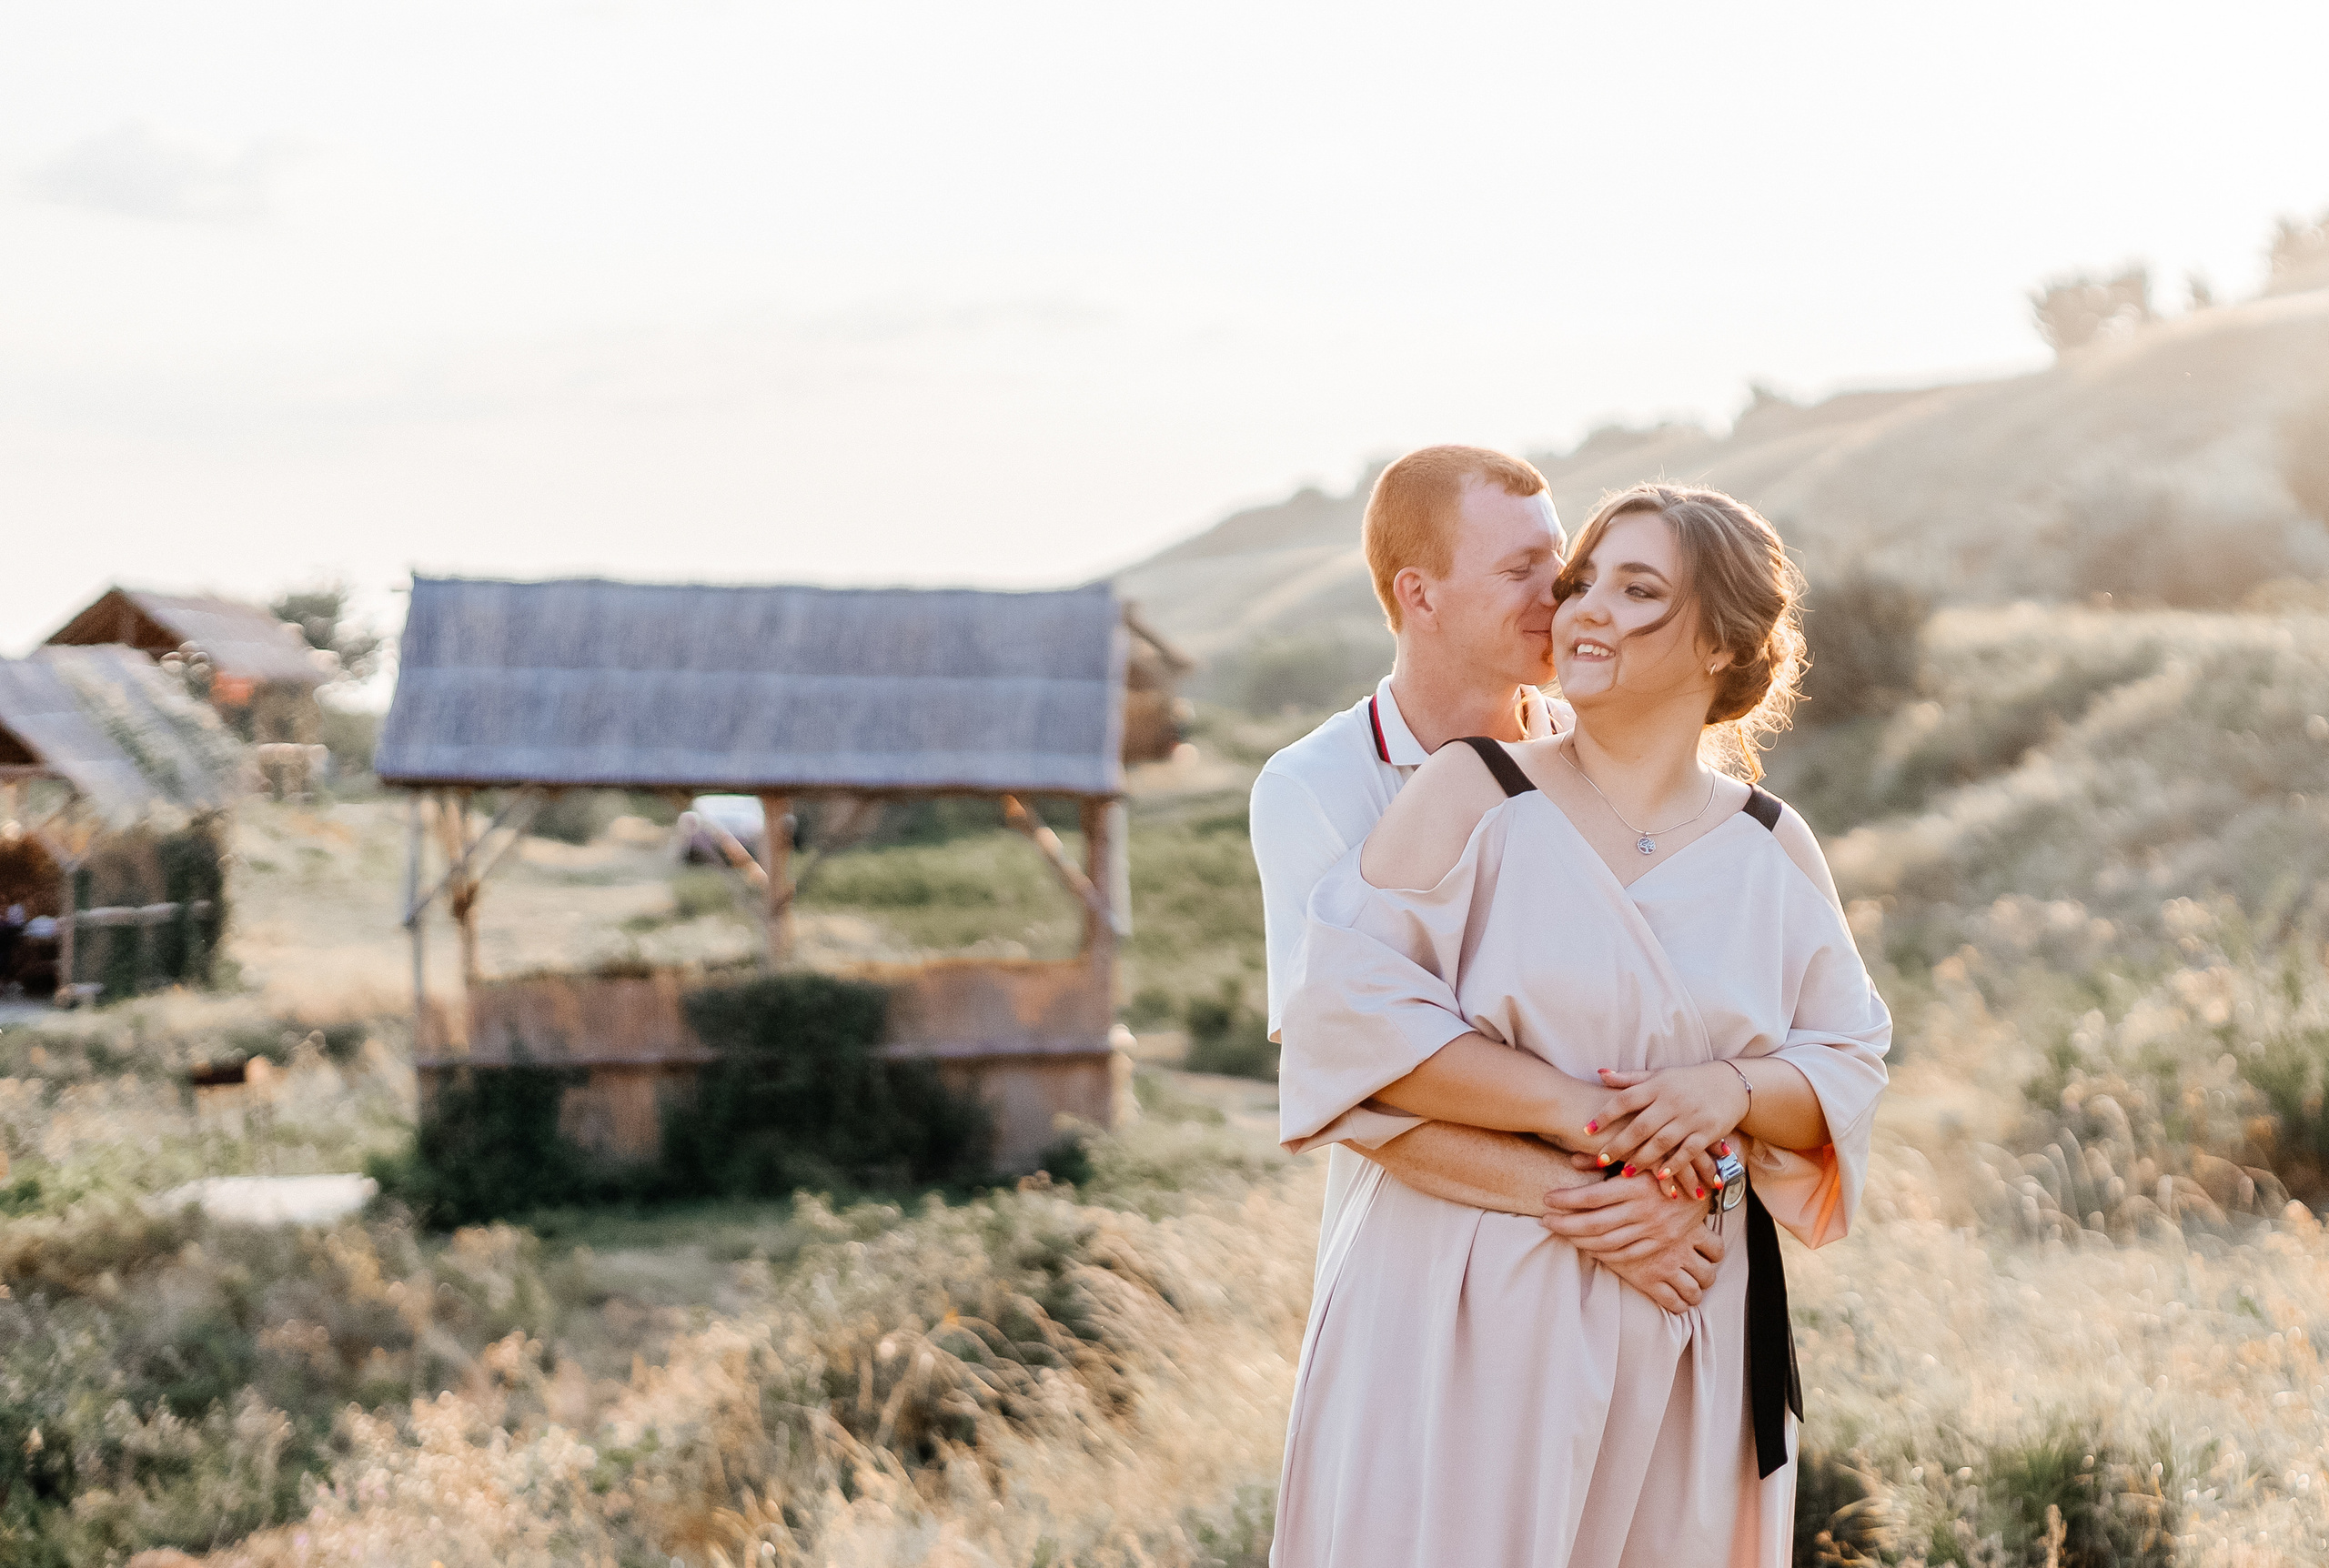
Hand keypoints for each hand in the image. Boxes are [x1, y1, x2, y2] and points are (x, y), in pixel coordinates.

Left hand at [1540, 1174, 1723, 1313]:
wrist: (1704, 1186)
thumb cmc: (1665, 1165)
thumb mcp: (1639, 1157)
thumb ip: (1606, 1159)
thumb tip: (1572, 1160)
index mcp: (1637, 1186)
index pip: (1592, 1197)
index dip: (1566, 1200)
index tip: (1547, 1199)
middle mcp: (1644, 1211)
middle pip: (1594, 1223)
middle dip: (1564, 1223)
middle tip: (1544, 1220)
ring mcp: (1653, 1231)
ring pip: (1607, 1242)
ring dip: (1578, 1240)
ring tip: (1559, 1231)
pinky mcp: (1659, 1244)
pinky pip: (1625, 1255)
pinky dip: (1602, 1253)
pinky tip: (1586, 1246)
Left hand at [1579, 1065, 1746, 1199]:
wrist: (1732, 1084)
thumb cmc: (1687, 1081)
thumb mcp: (1659, 1075)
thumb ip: (1630, 1078)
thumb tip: (1599, 1073)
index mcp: (1657, 1086)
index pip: (1625, 1099)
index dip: (1605, 1114)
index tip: (1586, 1129)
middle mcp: (1672, 1101)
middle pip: (1641, 1125)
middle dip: (1620, 1144)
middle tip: (1600, 1160)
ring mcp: (1690, 1118)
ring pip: (1662, 1141)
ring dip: (1643, 1158)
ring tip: (1625, 1172)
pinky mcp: (1707, 1132)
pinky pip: (1688, 1151)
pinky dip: (1674, 1164)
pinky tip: (1660, 1176)